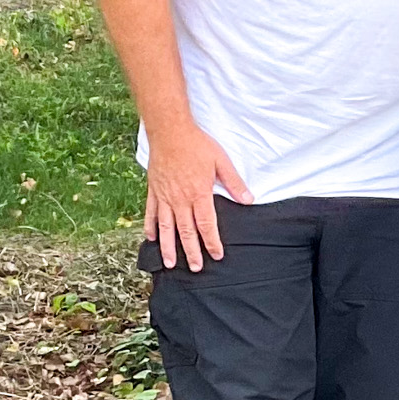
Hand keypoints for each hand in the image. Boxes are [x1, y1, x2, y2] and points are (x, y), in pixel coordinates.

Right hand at [144, 123, 252, 271]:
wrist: (170, 131)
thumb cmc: (197, 145)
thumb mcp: (221, 162)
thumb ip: (234, 183)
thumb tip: (248, 200)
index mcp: (199, 194)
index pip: (207, 225)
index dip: (212, 242)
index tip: (216, 255)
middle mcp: (180, 199)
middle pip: (186, 231)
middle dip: (191, 252)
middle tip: (195, 268)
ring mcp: (164, 196)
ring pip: (166, 227)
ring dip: (168, 246)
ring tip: (169, 263)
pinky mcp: (153, 190)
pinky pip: (151, 212)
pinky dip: (150, 226)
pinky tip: (150, 237)